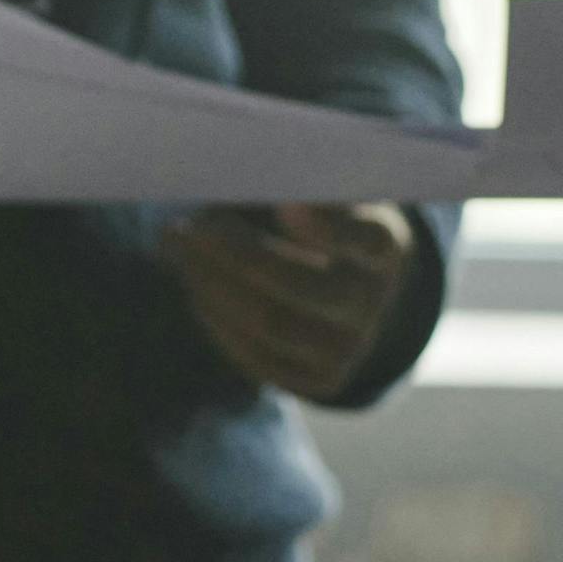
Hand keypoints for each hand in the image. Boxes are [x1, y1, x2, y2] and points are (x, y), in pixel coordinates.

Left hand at [162, 202, 415, 401]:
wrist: (350, 286)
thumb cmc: (316, 217)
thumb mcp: (317, 189)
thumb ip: (280, 184)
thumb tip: (219, 181)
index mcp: (384, 245)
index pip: (366, 239)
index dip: (327, 226)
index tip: (285, 203)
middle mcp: (373, 302)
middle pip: (300, 285)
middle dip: (234, 253)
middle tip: (194, 226)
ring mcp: (351, 347)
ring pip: (270, 324)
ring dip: (211, 285)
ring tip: (178, 248)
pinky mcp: (322, 380)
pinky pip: (258, 358)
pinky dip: (217, 319)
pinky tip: (196, 286)